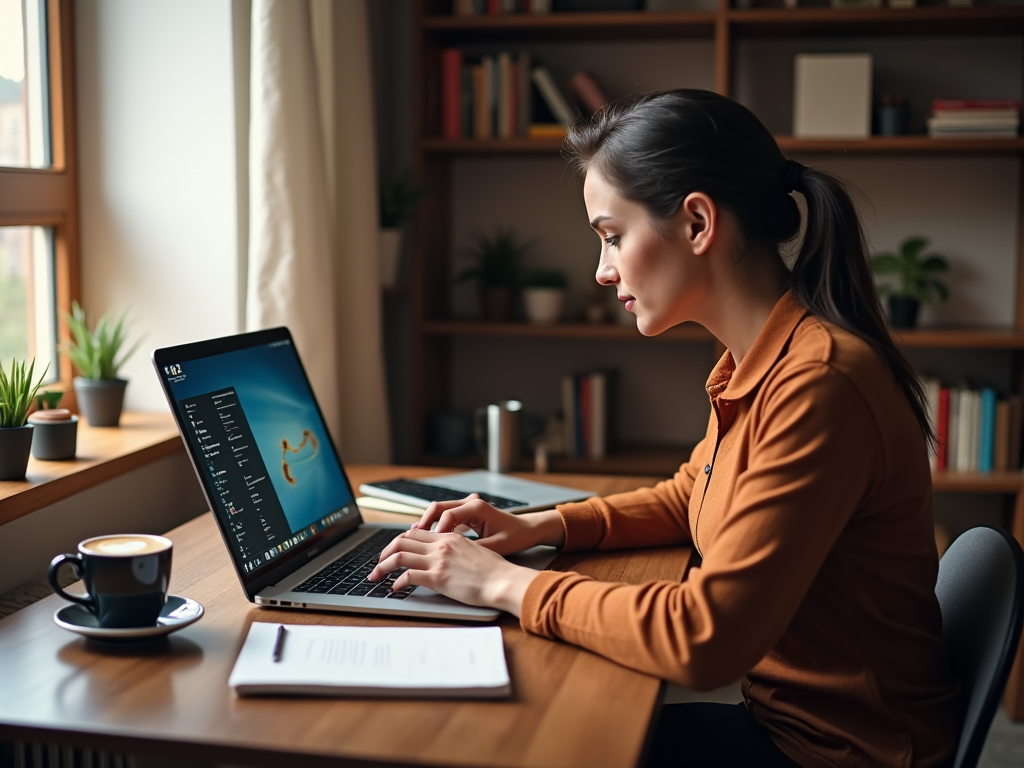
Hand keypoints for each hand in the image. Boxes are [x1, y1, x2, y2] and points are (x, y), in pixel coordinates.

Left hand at [368, 529, 537, 614]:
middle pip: (402, 540)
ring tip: (376, 577)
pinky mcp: (438, 578)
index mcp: (450, 537)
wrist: (503, 580)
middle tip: (378, 563)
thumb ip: (460, 548)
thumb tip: (452, 555)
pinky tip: (395, 588)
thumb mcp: (477, 550)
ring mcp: (438, 560)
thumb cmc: (495, 570)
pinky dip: (397, 582)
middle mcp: (441, 545)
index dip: (400, 541)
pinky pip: (408, 576)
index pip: (416, 533)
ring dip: (382, 566)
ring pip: (399, 556)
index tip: (394, 551)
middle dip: (385, 552)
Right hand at [410, 494, 564, 555]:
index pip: (448, 515)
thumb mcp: (496, 546)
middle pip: (438, 508)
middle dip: (423, 524)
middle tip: (411, 539)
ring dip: (427, 525)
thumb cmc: (516, 536)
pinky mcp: (468, 515)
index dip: (437, 530)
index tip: (433, 546)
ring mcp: (468, 508)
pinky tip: (429, 539)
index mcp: (477, 507)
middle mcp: (470, 503)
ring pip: (439, 512)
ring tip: (415, 540)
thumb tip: (454, 557)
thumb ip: (474, 549)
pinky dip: (436, 527)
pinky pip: (446, 518)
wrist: (529, 530)